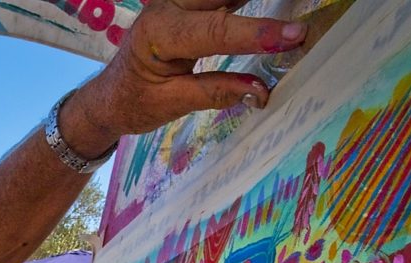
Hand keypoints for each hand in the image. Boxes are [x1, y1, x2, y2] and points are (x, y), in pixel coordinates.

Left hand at [65, 0, 306, 154]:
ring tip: (295, 4)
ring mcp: (178, 0)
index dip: (257, 32)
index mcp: (160, 34)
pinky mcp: (188, 3)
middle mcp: (169, 7)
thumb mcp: (171, 104)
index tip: (294, 36)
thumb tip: (262, 91)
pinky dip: (244, 0)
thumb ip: (216, 93)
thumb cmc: (134, 102)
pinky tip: (273, 3)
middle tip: (301, 14)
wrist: (109, 95)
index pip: (215, 30)